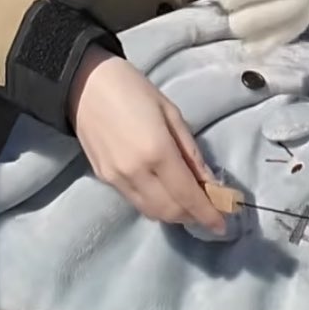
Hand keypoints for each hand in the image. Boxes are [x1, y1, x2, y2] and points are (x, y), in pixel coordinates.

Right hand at [67, 46, 227, 233]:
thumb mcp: (172, 113)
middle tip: (209, 210)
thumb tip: (209, 182)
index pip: (187, 196)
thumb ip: (191, 152)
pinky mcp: (104, 178)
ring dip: (174, 214)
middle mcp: (135, 173)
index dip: (208, 214)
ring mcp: (116, 179)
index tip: (223, 225)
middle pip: (170, 211)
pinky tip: (166, 193)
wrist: (84, 84)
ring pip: (151, 211)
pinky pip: (136, 201)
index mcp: (157, 152)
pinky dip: (155, 205)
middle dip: (193, 216)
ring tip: (190, 205)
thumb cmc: (134, 89)